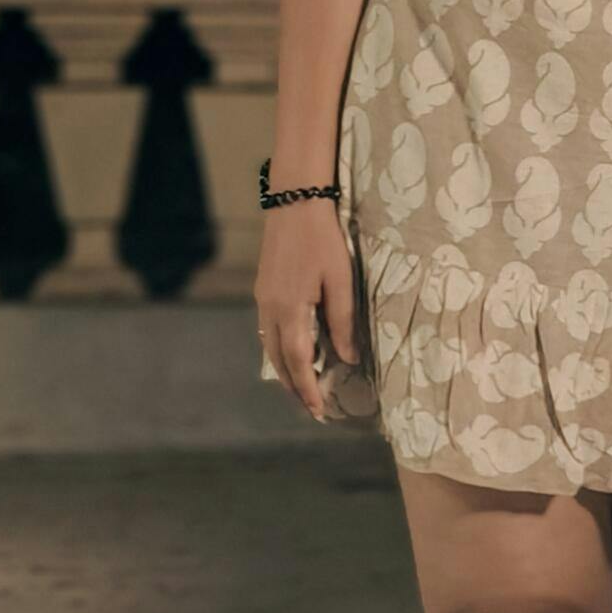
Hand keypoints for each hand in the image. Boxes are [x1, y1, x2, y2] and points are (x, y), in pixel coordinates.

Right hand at [256, 197, 358, 422]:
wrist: (295, 202)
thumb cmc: (324, 239)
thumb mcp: (341, 280)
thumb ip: (343, 321)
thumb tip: (349, 358)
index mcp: (291, 309)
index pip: (299, 362)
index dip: (309, 389)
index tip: (319, 410)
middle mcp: (270, 309)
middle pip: (280, 361)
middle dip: (295, 387)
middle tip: (312, 409)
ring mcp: (263, 300)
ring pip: (270, 348)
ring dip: (286, 371)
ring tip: (303, 389)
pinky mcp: (263, 290)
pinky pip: (268, 332)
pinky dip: (280, 351)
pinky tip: (293, 354)